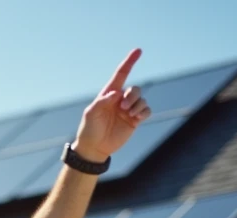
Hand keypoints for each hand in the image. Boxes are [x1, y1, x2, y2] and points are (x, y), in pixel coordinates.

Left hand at [73, 48, 151, 162]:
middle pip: (135, 89)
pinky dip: (144, 112)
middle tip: (123, 107)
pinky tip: (135, 118)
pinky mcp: (134, 120)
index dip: (130, 62)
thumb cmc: (89, 129)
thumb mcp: (91, 114)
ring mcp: (128, 110)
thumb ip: (102, 101)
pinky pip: (147, 110)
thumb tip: (116, 93)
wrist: (94, 148)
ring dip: (137, 106)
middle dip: (133, 96)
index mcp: (109, 94)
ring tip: (128, 115)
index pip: (121, 74)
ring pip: (142, 99)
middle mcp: (120, 100)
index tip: (138, 50)